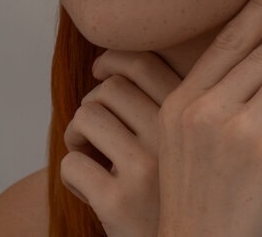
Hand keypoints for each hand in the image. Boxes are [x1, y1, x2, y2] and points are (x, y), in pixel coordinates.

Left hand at [60, 50, 181, 236]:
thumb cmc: (169, 186)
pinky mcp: (119, 203)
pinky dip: (71, 172)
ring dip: (76, 134)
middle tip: (96, 130)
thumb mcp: (182, 138)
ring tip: (89, 153)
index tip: (100, 70)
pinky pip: (72, 163)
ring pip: (86, 117)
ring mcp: (147, 169)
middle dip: (92, 103)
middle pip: (110, 87)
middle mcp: (173, 138)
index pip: (143, 63)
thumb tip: (107, 59)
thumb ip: (165, 102)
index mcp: (190, 117)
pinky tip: (90, 187)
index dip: (113, 58)